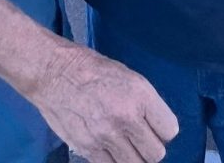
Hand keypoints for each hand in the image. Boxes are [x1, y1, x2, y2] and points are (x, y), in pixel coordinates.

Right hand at [29, 43, 177, 162]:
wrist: (53, 72)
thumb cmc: (91, 69)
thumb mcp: (126, 76)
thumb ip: (144, 104)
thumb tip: (154, 128)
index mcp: (139, 94)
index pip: (169, 130)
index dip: (162, 129)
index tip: (153, 126)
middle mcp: (126, 117)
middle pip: (156, 154)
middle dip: (149, 147)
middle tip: (137, 137)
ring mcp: (106, 136)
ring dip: (132, 157)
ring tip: (122, 144)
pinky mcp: (88, 149)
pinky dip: (112, 161)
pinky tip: (107, 149)